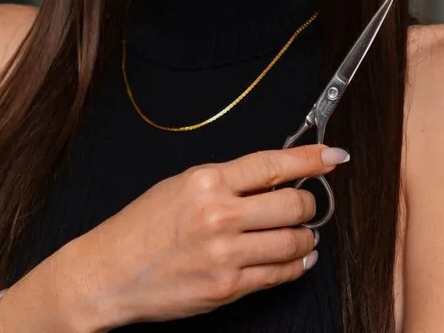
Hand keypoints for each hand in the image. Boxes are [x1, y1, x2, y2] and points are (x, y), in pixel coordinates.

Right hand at [78, 144, 349, 327]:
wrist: (109, 273)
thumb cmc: (140, 227)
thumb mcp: (180, 187)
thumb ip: (227, 182)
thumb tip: (276, 181)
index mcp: (205, 182)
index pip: (272, 164)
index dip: (311, 159)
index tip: (333, 156)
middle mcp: (219, 216)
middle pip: (295, 205)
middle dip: (310, 204)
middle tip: (306, 205)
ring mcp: (225, 255)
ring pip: (295, 242)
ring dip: (306, 236)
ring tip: (300, 234)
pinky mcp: (227, 287)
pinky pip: (281, 274)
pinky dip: (298, 264)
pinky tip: (298, 258)